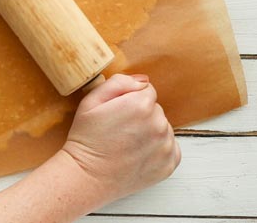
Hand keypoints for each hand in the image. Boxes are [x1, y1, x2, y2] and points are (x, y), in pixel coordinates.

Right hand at [62, 74, 180, 204]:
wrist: (86, 177)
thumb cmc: (86, 138)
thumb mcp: (91, 101)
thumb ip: (118, 82)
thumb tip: (142, 81)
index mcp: (141, 104)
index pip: (146, 91)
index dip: (129, 100)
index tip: (117, 113)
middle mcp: (158, 124)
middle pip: (155, 109)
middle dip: (141, 115)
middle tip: (119, 130)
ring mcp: (166, 146)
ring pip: (163, 128)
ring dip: (150, 132)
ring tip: (127, 144)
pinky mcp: (169, 165)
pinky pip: (170, 148)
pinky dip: (157, 149)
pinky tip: (138, 154)